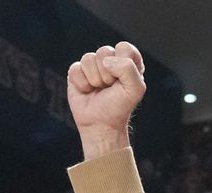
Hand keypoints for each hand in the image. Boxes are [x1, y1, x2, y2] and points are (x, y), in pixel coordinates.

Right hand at [67, 42, 146, 159]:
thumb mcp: (135, 89)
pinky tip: (87, 91)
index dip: (122, 64)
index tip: (122, 81)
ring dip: (94, 79)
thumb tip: (106, 61)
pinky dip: (82, 83)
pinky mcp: (77, 72)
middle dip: (107, 74)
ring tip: (99, 89)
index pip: (124, 47)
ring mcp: (92, 66)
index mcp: (128, 61)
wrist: (101, 124)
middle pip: (104, 51)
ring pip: (89, 58)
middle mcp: (110, 60)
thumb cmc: (119, 107)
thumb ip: (128, 68)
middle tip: (109, 87)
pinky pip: (76, 68)